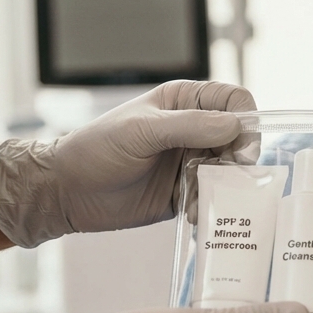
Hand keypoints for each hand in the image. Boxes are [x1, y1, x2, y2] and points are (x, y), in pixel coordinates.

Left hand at [0, 80, 255, 247]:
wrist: (66, 192)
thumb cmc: (96, 149)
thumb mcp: (141, 131)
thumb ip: (189, 126)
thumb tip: (235, 126)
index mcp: (184, 102)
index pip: (234, 100)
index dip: (245, 120)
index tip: (241, 145)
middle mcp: (193, 129)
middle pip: (239, 139)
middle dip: (239, 159)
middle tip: (228, 176)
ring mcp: (190, 161)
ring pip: (230, 170)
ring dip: (225, 187)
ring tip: (203, 197)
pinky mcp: (186, 191)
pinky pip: (213, 197)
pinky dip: (211, 205)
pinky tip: (193, 212)